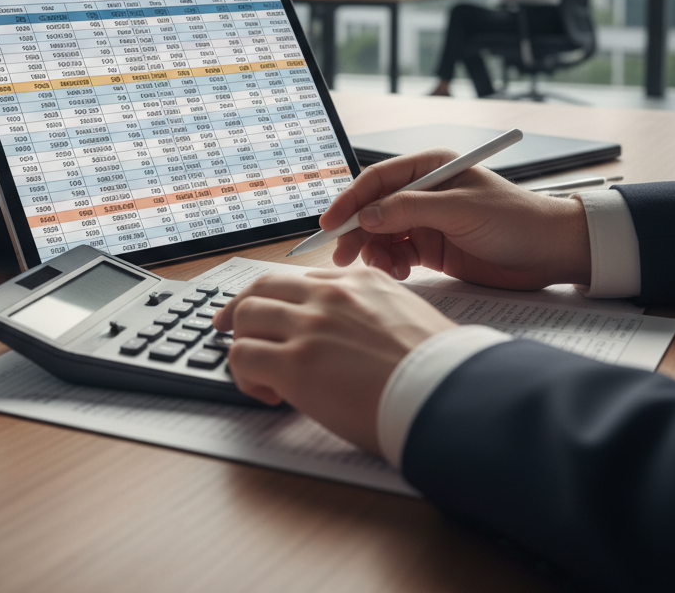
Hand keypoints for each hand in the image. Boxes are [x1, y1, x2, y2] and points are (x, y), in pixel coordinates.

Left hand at [212, 268, 454, 454]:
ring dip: (242, 343)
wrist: (447, 394)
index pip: (297, 280)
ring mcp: (309, 327)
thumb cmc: (439, 369)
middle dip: (239, 308)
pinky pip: (243, 357)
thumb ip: (371, 314)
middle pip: (261, 287)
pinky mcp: (295, 365)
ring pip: (244, 317)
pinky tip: (267, 394)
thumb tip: (350, 336)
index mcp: (359, 282)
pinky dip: (244, 375)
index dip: (276, 299)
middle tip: (227, 327)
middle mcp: (329, 297)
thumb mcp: (408, 317)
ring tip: (256, 373)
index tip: (268, 313)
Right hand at [321, 149, 591, 289]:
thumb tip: (365, 216)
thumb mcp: (460, 209)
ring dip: (375, 252)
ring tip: (385, 269)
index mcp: (429, 167)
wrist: (552, 253)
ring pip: (381, 234)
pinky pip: (398, 253)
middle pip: (372, 209)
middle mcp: (423, 191)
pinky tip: (400, 273)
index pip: (376, 180)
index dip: (350, 201)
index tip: (330, 224)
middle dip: (356, 232)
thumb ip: (410, 209)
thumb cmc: (514, 219)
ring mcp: (426, 220)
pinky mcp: (432, 247)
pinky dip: (392, 264)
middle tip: (342, 257)